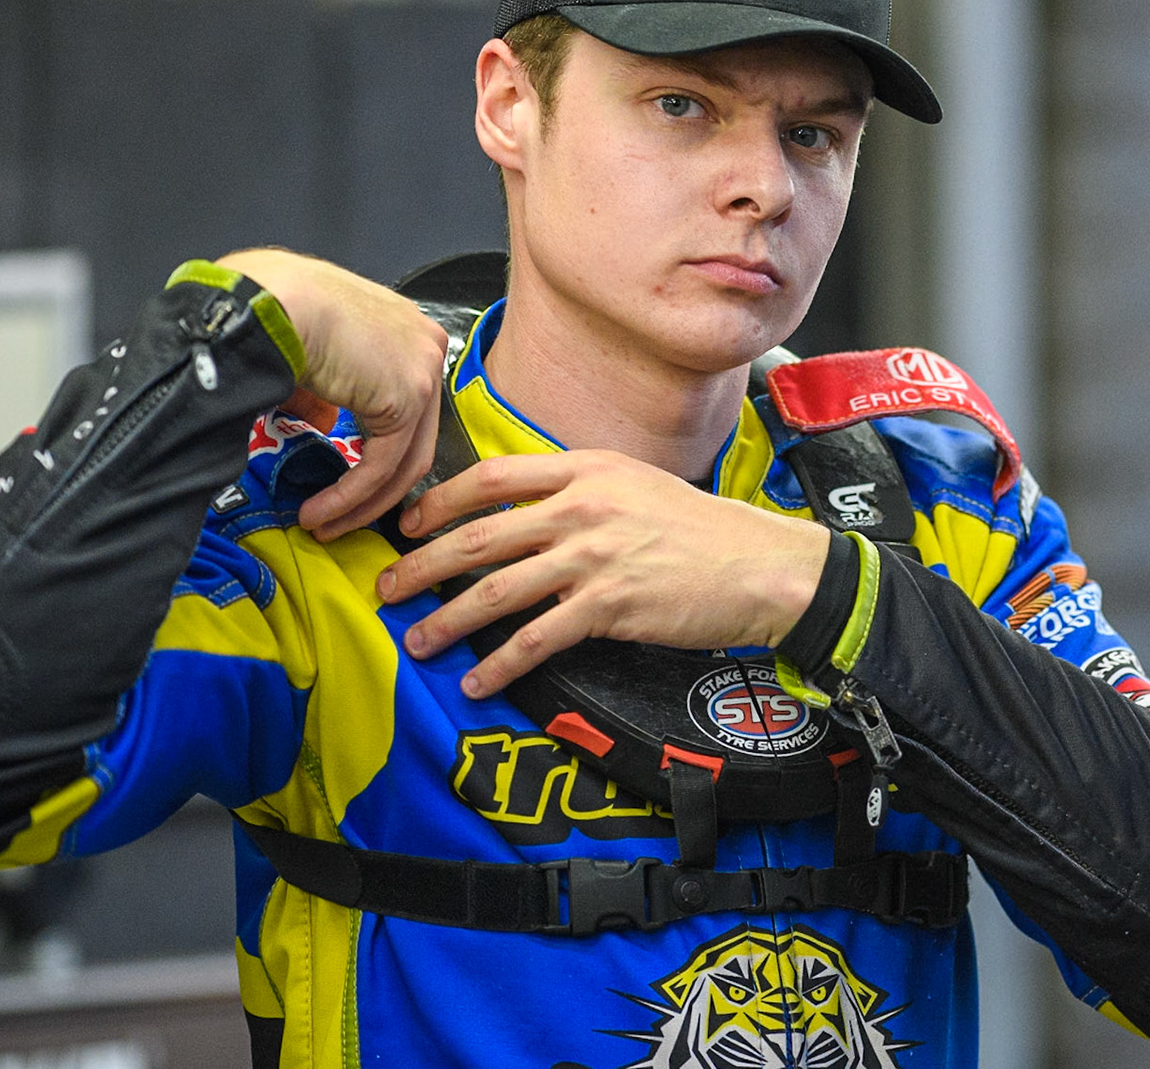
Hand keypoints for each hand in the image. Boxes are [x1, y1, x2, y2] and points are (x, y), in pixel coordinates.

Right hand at [217, 249, 448, 539]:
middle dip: (375, 490)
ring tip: (322, 524)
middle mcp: (425, 345)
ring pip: (403, 461)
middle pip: (414, 438)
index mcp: (405, 329)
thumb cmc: (273, 309)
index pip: (407, 409)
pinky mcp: (409, 397)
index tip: (348, 485)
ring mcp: (424, 370)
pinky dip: (350, 497)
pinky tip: (319, 512)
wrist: (268, 300)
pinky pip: (382, 467)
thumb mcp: (309, 355)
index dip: (378, 453)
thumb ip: (325, 393)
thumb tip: (323, 422)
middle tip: (339, 519)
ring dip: (360, 503)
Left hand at [376, 450, 831, 696]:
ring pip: (496, 590)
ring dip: (447, 620)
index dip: (440, 501)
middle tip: (387, 588)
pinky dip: (500, 663)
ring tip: (417, 641)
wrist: (762, 566)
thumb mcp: (638, 485)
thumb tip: (526, 515)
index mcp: (586, 469)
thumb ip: (581, 492)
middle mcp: (583, 507)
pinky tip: (478, 680)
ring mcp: (594, 557)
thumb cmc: (704, 530)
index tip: (409, 524)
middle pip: (478, 535)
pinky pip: (537, 638)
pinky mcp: (609, 606)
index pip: (492, 476)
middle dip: (422, 565)